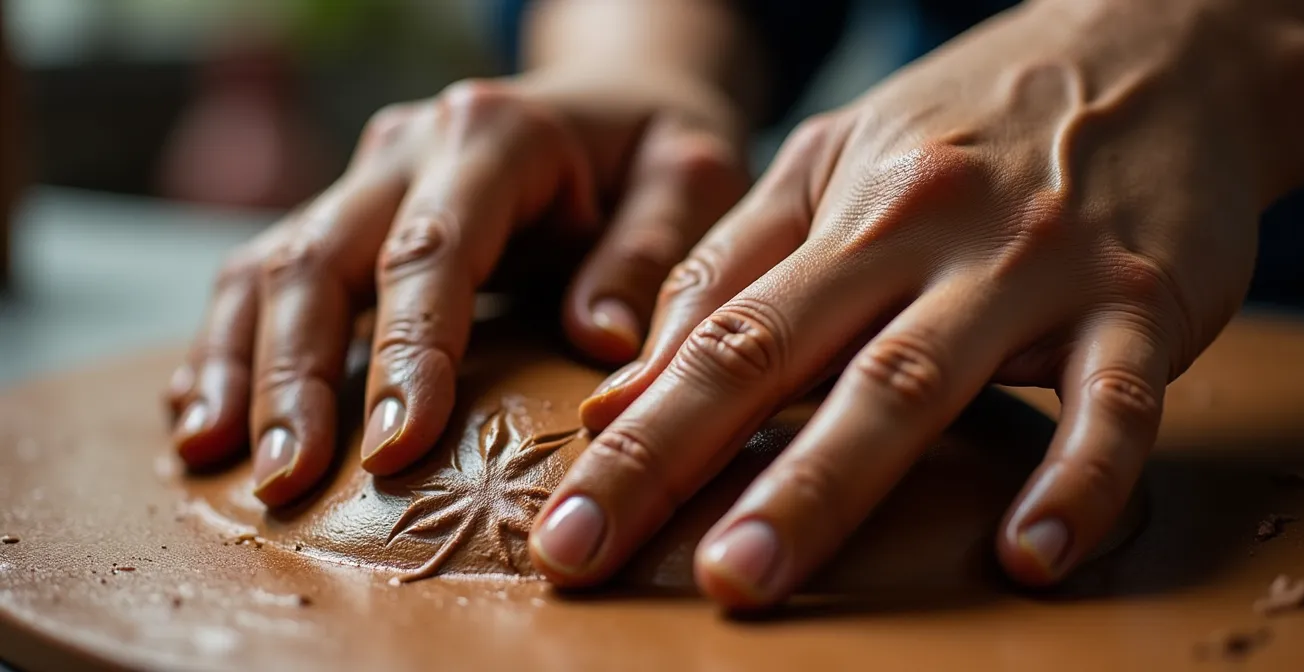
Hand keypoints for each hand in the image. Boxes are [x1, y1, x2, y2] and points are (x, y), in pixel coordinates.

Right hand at [166, 71, 747, 505]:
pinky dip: (229, 347)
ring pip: (271, 266)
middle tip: (287, 482)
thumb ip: (653, 253)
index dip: (407, 351)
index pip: (433, 250)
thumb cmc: (656, 153)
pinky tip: (202, 417)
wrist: (614, 104)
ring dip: (237, 367)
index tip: (394, 449)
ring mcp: (365, 180)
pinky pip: (265, 276)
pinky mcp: (346, 216)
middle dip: (294, 376)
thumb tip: (600, 346)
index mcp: (494, 136)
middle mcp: (408, 149)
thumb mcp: (691, 179)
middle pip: (322, 260)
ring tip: (212, 458)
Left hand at [530, 0, 1286, 605]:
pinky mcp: (1146, 300)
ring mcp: (1036, 270)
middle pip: (788, 358)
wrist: (1150, 46)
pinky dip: (1077, 479)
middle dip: (683, 462)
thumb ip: (731, 272)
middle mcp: (926, 237)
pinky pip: (1117, 401)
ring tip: (751, 576)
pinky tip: (1030, 556)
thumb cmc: (968, 124)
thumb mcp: (835, 164)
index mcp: (844, 213)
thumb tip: (623, 393)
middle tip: (593, 553)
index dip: (633, 431)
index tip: (563, 525)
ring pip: (919, 380)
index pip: (715, 332)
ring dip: (827, 484)